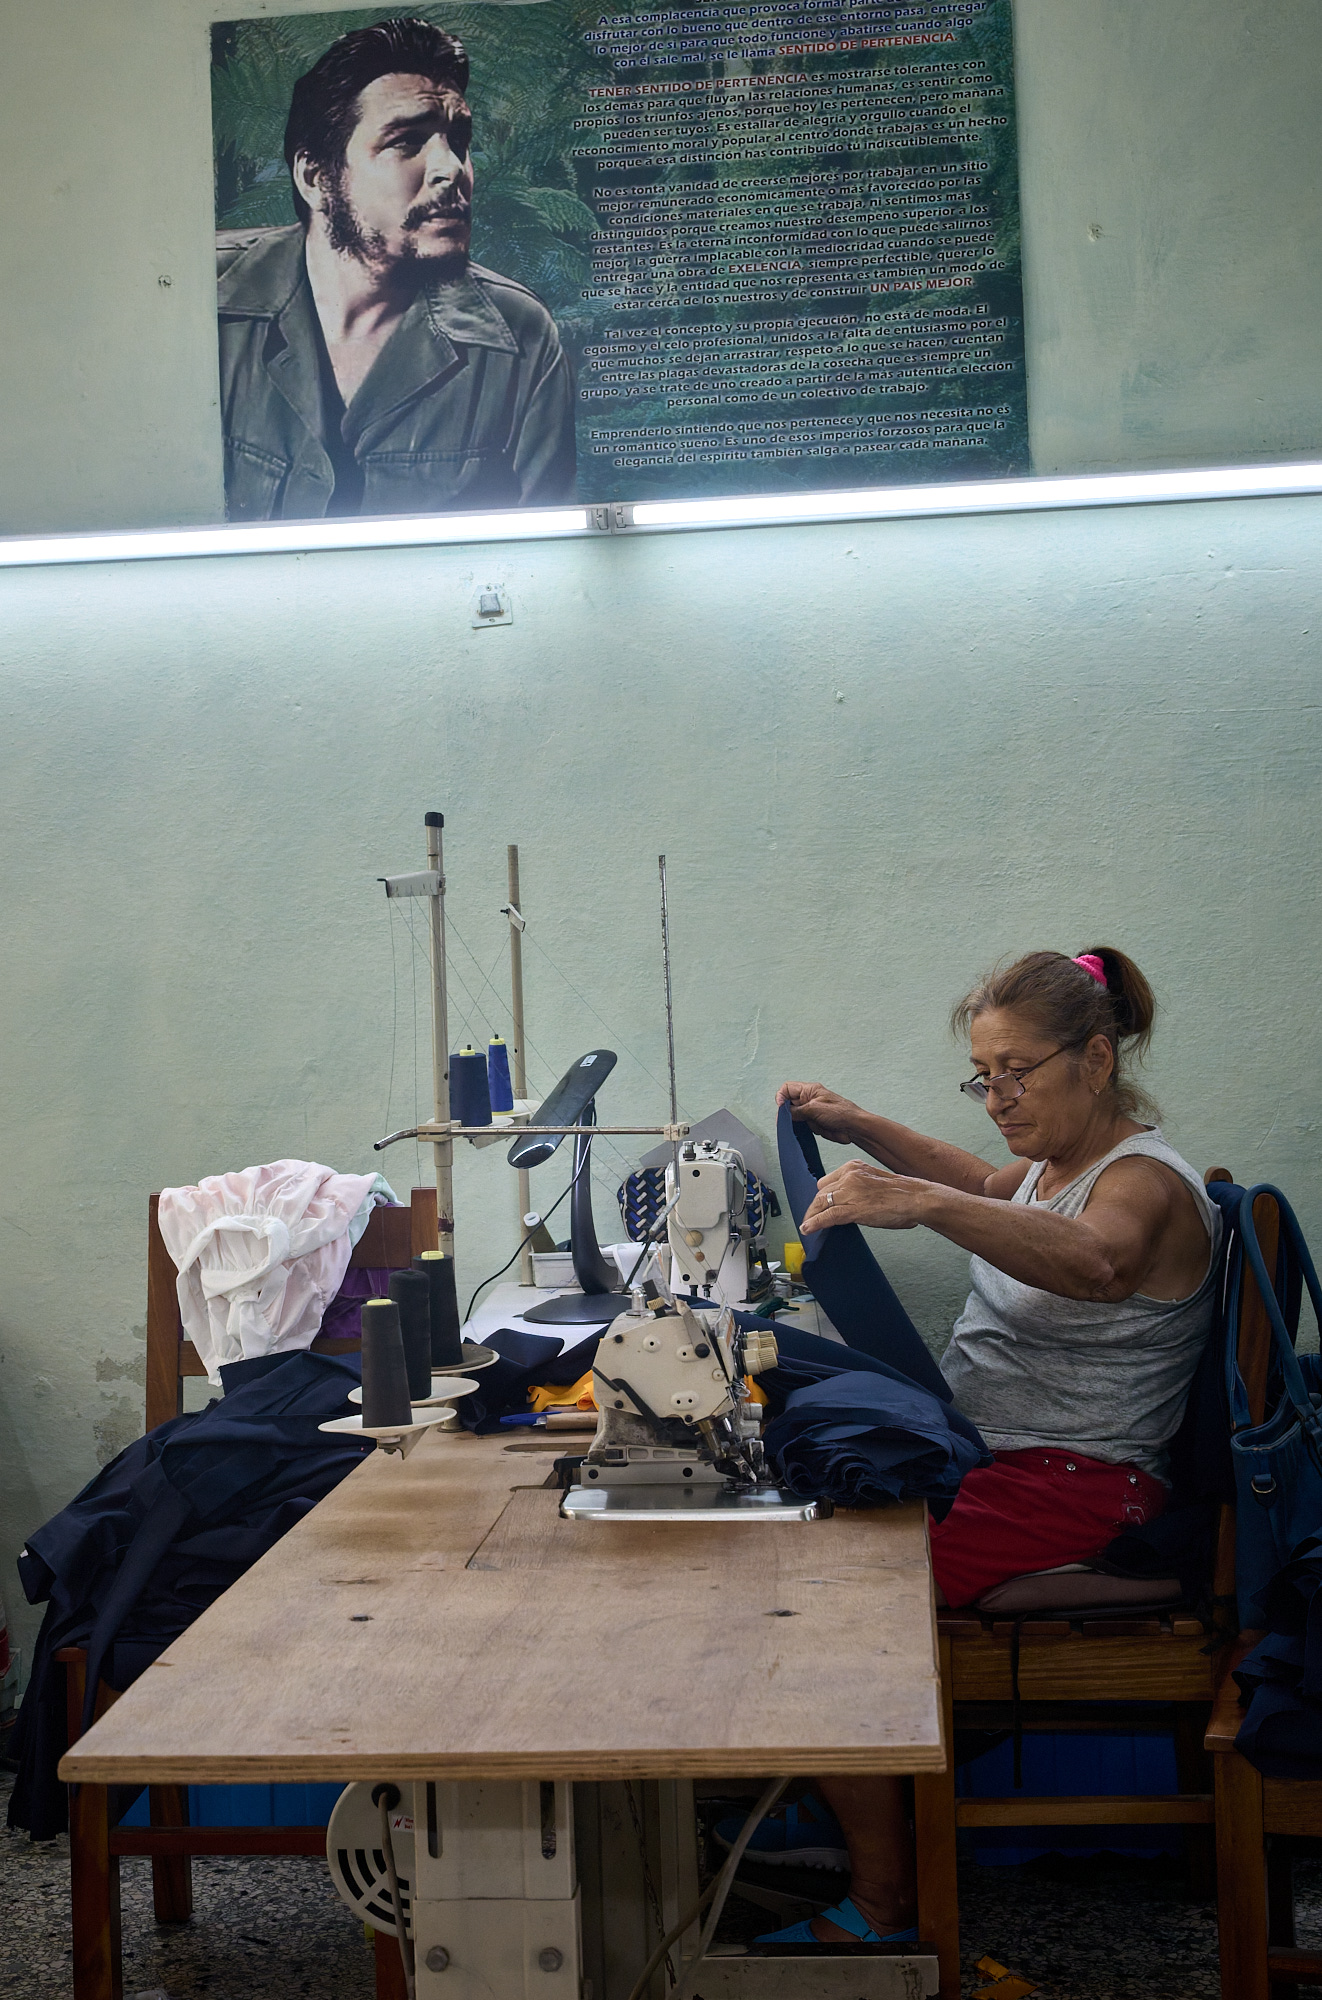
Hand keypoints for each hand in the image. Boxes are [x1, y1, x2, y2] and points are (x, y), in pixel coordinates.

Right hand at [776, 1080, 858, 1144]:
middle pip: (788, 1103)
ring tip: (803, 1126)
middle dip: (787, 1113)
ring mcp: (810, 1112)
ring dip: (795, 1123)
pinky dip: (801, 1129)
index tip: (781, 1108)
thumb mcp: (814, 1109)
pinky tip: (806, 1131)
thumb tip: (785, 1114)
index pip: (787, 1088)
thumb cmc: (840, 1113)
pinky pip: (800, 1125)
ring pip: (793, 1116)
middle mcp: (808, 1100)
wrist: (853, 1128)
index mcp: (809, 1090)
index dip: (781, 1097)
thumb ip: (797, 1111)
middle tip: (788, 1121)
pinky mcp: (813, 1122)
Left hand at [801, 1159, 931, 1233]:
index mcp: (854, 1167)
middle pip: (821, 1192)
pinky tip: (807, 1229)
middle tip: (811, 1217)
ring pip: (820, 1203)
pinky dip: (814, 1223)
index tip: (818, 1204)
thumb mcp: (874, 1182)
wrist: (916, 1198)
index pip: (827, 1181)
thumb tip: (847, 1201)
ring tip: (808, 1225)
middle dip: (815, 1206)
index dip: (821, 1195)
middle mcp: (849, 1176)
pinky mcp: (853, 1208)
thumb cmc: (902, 1194)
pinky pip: (827, 1216)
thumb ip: (858, 1187)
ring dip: (812, 1216)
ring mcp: (850, 1191)